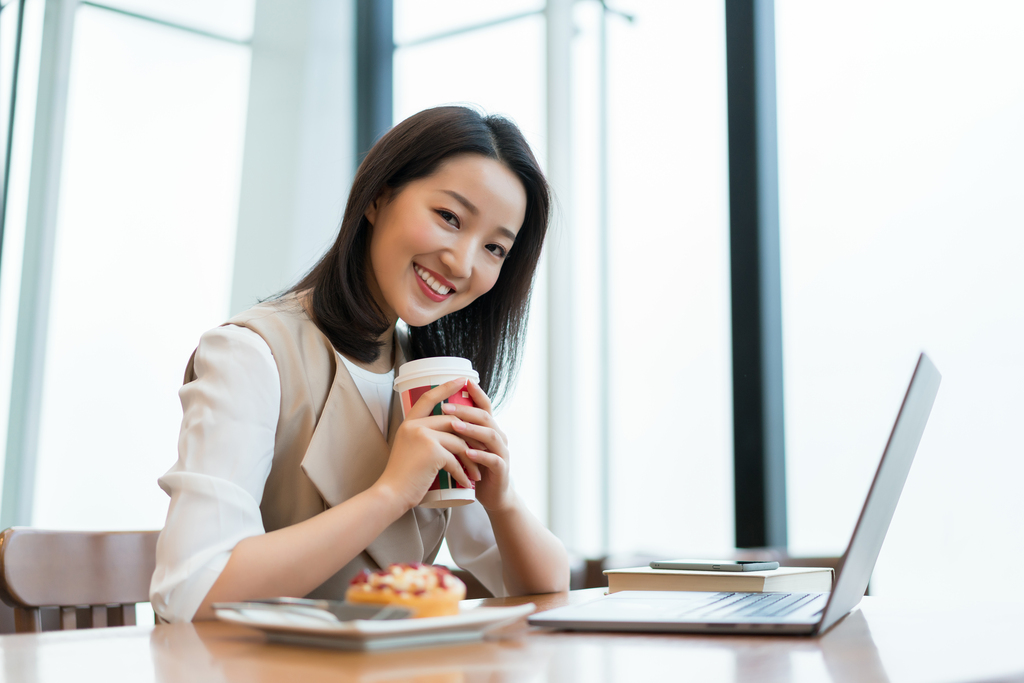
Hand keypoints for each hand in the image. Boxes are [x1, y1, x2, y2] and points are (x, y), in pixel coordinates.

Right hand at [374, 379, 477, 510]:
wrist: (391, 494)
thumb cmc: (402, 477)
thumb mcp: (409, 448)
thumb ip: (424, 437)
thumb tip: (448, 431)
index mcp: (409, 423)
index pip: (429, 398)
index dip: (446, 387)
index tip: (462, 380)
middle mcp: (416, 426)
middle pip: (452, 421)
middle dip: (471, 434)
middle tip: (484, 445)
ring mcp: (424, 436)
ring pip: (458, 441)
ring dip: (471, 459)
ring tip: (477, 472)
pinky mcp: (432, 451)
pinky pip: (456, 459)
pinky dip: (464, 473)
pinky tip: (468, 481)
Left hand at [441, 381, 513, 511]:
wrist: (494, 495)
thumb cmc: (476, 468)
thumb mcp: (468, 445)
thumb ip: (460, 431)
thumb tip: (436, 411)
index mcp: (489, 428)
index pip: (484, 406)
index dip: (476, 393)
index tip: (463, 381)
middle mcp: (498, 436)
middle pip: (485, 417)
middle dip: (465, 410)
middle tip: (446, 407)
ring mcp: (502, 452)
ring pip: (490, 435)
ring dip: (472, 429)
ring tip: (455, 426)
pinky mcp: (502, 469)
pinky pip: (493, 459)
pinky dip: (480, 455)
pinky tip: (468, 452)